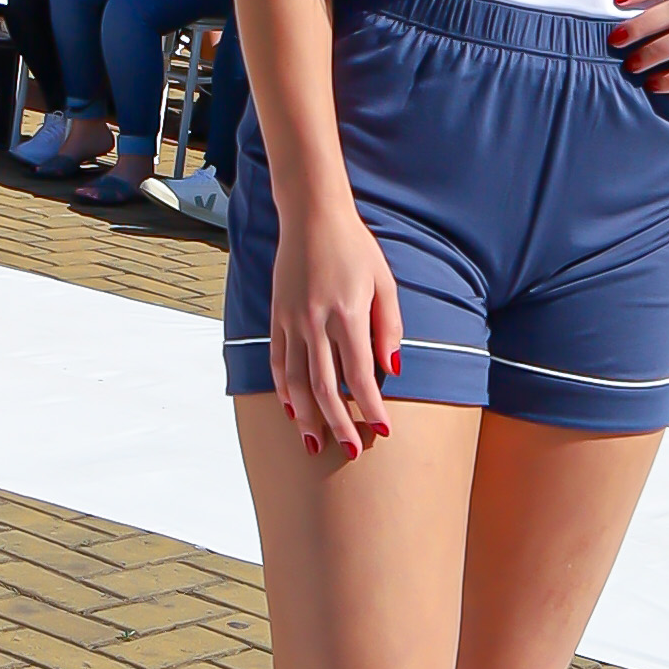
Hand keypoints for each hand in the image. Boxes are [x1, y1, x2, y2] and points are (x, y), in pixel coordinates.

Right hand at [270, 198, 402, 458]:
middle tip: (350, 451)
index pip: (360, 375)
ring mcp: (291, 321)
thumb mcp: (384, 282)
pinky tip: (291, 410)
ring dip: (306, 417)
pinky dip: (284, 390)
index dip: (371, 406)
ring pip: (296, 381)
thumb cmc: (354, 247)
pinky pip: (278, 362)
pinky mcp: (277, 317)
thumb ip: (389, 327)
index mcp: (347, 314)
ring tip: (314, 444)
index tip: (383, 429)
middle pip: (325, 387)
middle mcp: (315, 322)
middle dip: (338, 424)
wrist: (311, 217)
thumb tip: (392, 370)